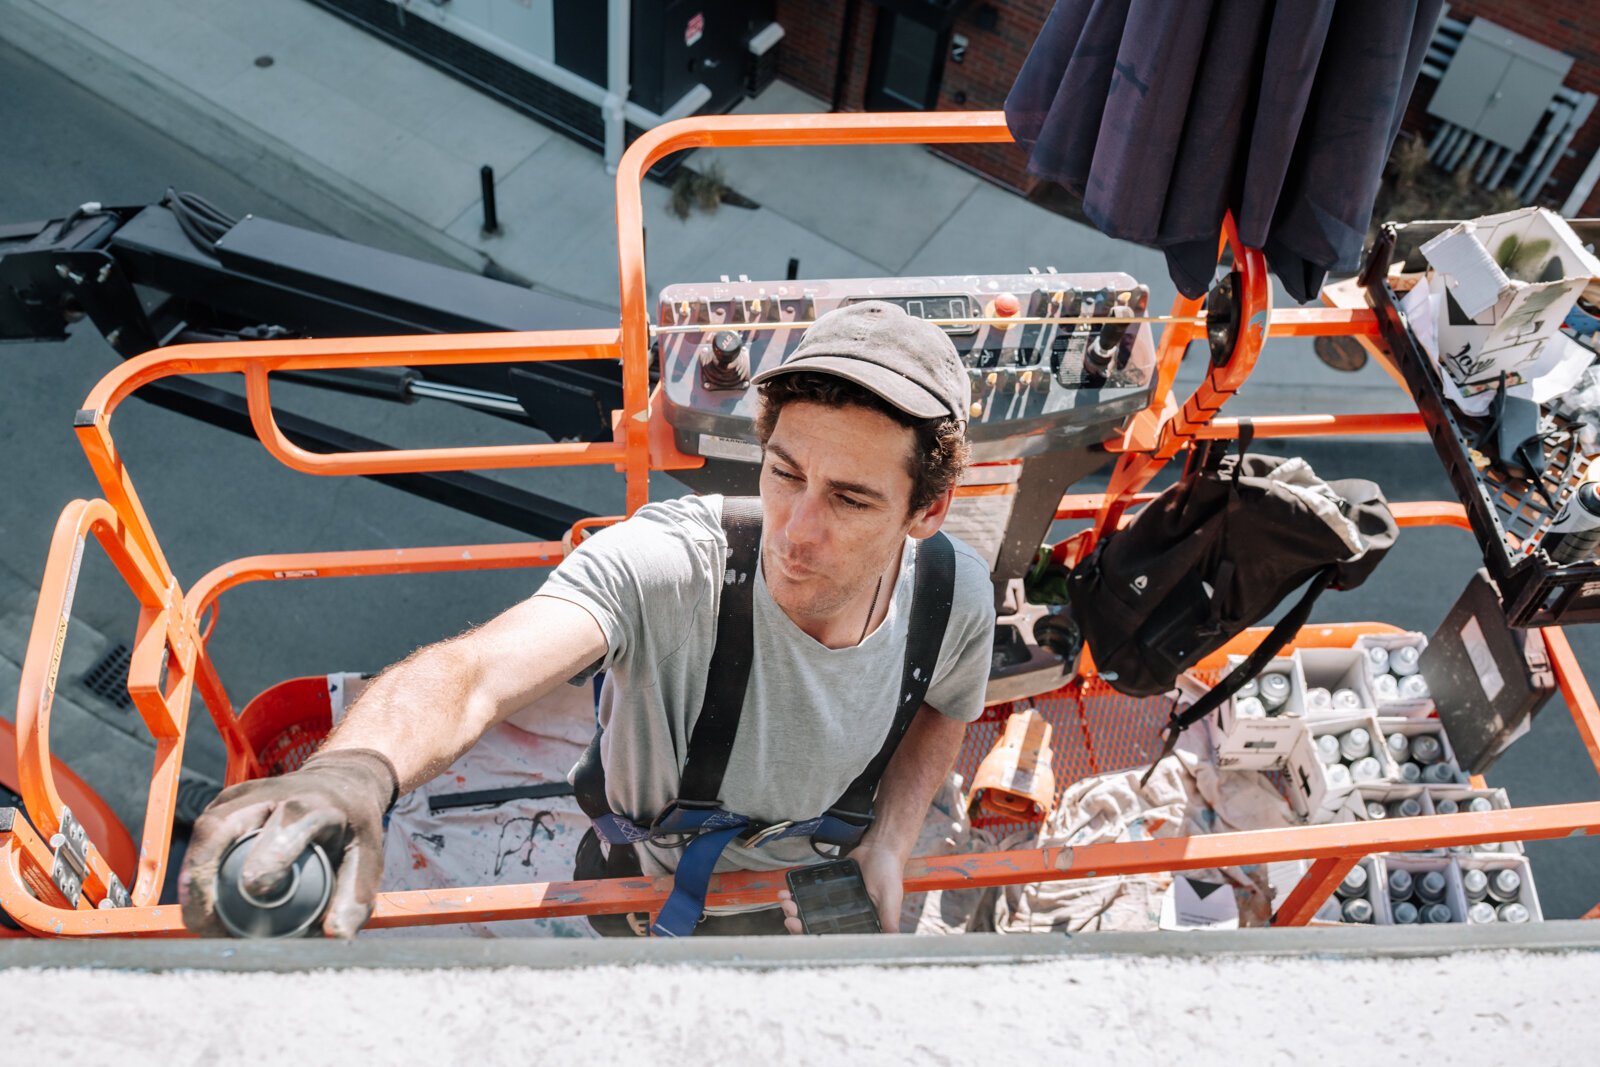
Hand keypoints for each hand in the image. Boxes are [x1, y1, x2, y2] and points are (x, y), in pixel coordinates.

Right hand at [179, 749, 396, 938]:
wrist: (339, 782)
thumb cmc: (353, 825)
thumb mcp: (368, 855)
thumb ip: (354, 897)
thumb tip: (336, 936)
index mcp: (310, 806)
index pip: (281, 835)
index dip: (264, 870)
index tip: (258, 907)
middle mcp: (268, 794)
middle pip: (219, 834)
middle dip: (205, 889)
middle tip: (215, 932)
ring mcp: (239, 796)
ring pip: (201, 840)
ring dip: (194, 888)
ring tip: (208, 927)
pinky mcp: (222, 804)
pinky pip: (200, 842)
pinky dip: (196, 877)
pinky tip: (206, 907)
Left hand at [778, 842, 905, 934]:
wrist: (880, 847)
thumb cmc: (889, 873)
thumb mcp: (891, 898)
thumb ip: (890, 920)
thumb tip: (893, 943)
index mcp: (860, 925)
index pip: (834, 939)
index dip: (815, 938)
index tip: (801, 930)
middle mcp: (846, 917)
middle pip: (817, 927)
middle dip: (800, 924)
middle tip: (790, 918)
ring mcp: (835, 903)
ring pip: (810, 912)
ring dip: (795, 910)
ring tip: (786, 902)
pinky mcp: (828, 889)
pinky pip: (809, 895)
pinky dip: (796, 894)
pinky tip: (788, 891)